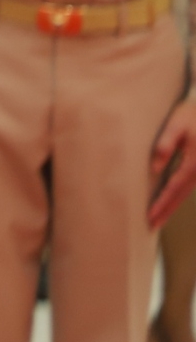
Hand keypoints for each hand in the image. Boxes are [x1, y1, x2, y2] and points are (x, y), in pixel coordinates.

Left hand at [149, 100, 195, 229]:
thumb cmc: (192, 115)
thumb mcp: (177, 123)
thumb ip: (166, 143)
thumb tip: (154, 167)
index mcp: (194, 162)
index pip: (174, 188)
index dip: (162, 204)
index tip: (150, 216)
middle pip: (180, 196)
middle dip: (166, 211)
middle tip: (151, 226)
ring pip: (185, 193)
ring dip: (171, 206)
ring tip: (157, 219)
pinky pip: (187, 186)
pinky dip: (177, 197)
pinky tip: (168, 201)